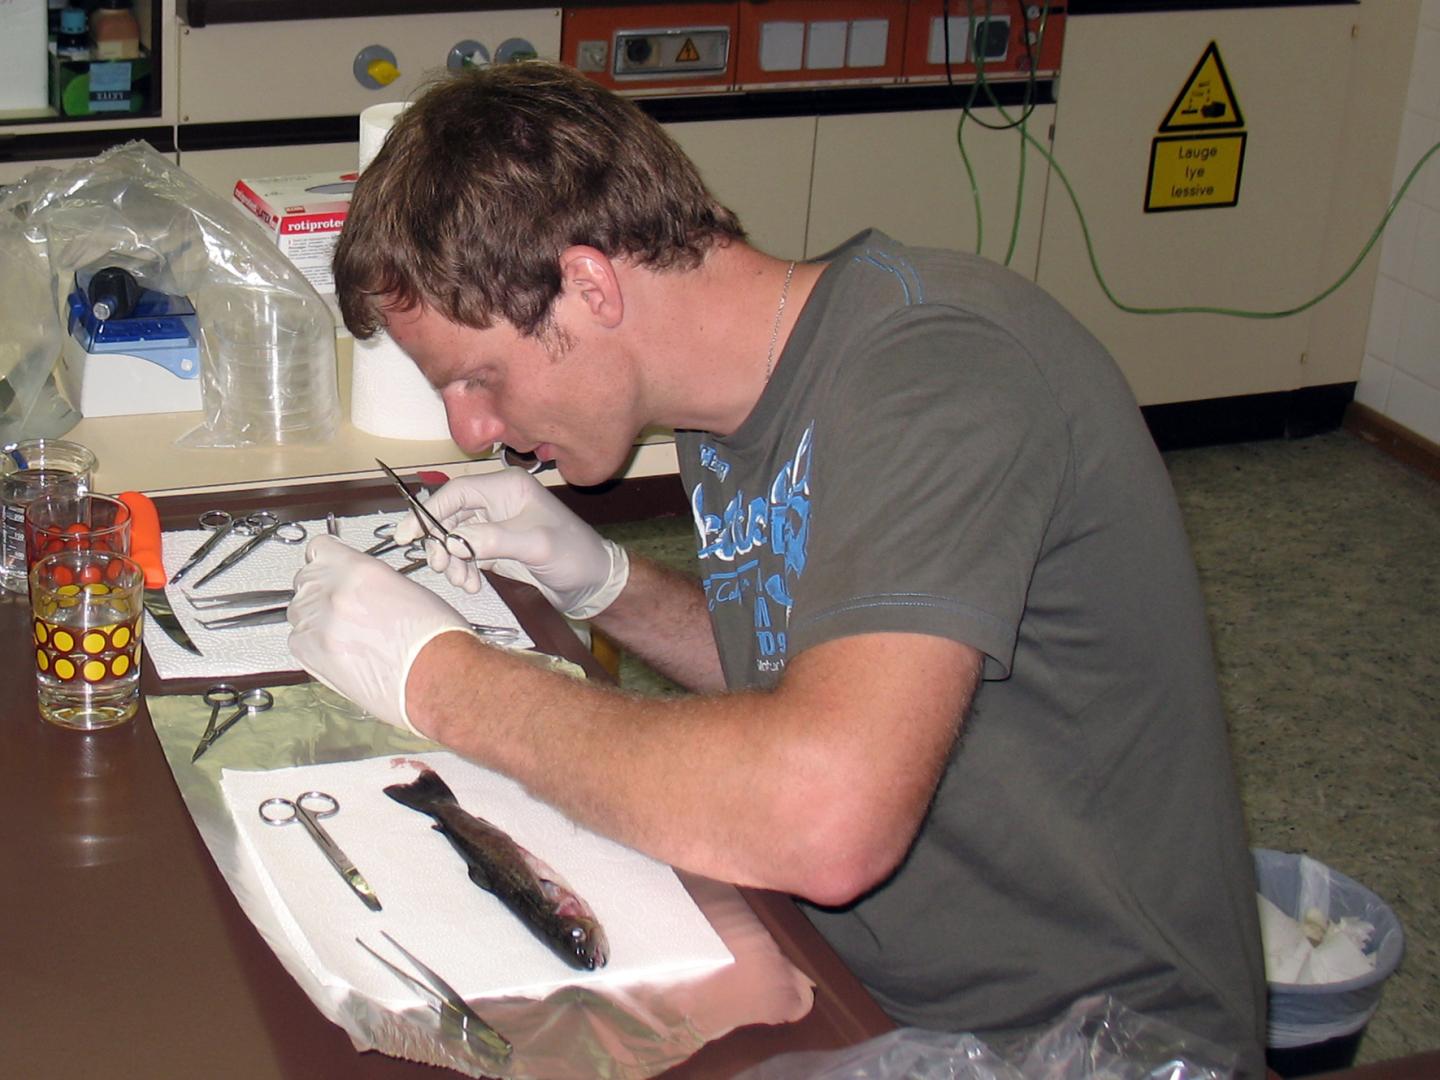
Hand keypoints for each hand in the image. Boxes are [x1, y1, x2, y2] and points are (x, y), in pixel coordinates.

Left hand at [287, 535, 472, 734]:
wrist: (439, 678)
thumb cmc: (436, 640)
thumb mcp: (408, 590)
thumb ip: (372, 583)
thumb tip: (360, 588)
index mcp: (359, 570)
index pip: (320, 549)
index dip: (327, 560)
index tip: (329, 567)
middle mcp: (333, 592)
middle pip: (305, 579)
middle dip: (322, 590)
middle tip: (343, 607)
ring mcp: (318, 623)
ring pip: (298, 611)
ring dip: (316, 618)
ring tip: (345, 633)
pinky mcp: (311, 655)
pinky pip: (297, 641)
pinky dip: (313, 645)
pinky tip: (339, 651)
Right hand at [394, 467, 629, 619]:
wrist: (594, 584)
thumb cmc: (575, 556)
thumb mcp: (536, 545)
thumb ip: (493, 539)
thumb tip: (453, 540)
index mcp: (508, 487)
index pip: (457, 492)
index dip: (429, 512)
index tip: (409, 536)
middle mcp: (499, 501)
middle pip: (451, 515)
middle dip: (440, 542)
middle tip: (440, 567)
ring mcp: (497, 525)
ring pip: (455, 537)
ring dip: (452, 560)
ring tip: (463, 582)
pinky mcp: (497, 547)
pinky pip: (466, 554)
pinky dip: (463, 569)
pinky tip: (472, 585)